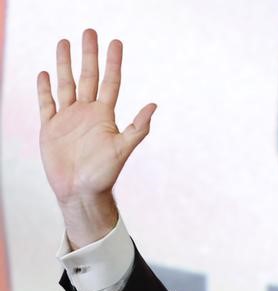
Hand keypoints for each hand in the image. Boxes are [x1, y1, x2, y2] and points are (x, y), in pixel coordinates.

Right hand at [37, 28, 155, 247]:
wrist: (81, 192)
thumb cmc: (104, 175)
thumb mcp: (123, 149)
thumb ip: (137, 128)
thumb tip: (154, 106)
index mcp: (105, 116)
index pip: (110, 82)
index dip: (113, 62)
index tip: (115, 42)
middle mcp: (87, 113)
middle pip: (88, 76)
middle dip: (88, 54)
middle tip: (89, 31)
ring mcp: (68, 119)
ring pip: (66, 84)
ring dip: (64, 64)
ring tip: (63, 42)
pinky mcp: (51, 128)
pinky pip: (47, 103)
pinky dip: (44, 89)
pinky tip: (44, 73)